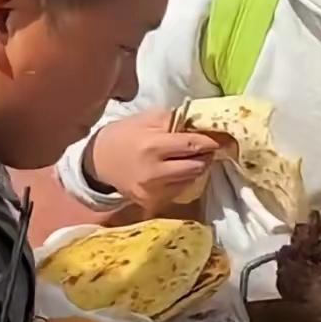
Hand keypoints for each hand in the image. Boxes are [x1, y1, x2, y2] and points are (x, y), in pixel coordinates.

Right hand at [85, 108, 221, 209]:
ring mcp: (153, 191)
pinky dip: (182, 180)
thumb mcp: (147, 118)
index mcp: (153, 146)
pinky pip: (179, 191)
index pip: (193, 145)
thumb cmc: (125, 135)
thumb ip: (175, 120)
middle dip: (204, 156)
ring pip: (191, 180)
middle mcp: (154, 172)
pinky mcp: (152, 203)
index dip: (210, 142)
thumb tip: (203, 124)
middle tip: (205, 149)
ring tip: (188, 158)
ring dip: (195, 168)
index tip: (221, 139)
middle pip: (196, 166)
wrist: (99, 162)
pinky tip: (173, 172)